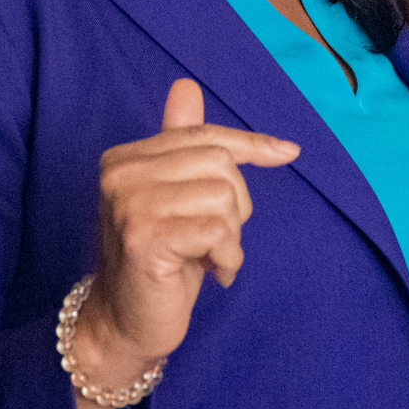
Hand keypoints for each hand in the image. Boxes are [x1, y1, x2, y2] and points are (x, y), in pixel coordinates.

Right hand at [71, 79, 296, 408]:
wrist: (126, 323)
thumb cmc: (160, 260)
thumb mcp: (175, 195)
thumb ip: (180, 143)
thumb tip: (186, 85)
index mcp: (126, 157)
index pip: (204, 135)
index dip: (251, 145)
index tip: (288, 152)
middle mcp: (120, 173)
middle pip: (220, 163)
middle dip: (235, 205)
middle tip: (215, 239)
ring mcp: (128, 204)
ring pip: (223, 196)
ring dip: (231, 236)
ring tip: (210, 257)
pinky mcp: (144, 237)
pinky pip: (217, 229)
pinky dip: (228, 256)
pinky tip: (211, 273)